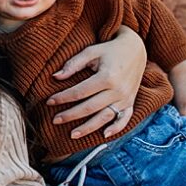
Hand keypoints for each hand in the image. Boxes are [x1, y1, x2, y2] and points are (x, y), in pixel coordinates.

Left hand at [49, 28, 145, 142]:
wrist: (135, 49)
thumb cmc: (109, 50)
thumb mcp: (91, 52)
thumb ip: (73, 64)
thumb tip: (55, 77)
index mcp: (107, 76)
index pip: (80, 92)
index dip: (63, 98)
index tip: (49, 101)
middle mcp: (117, 90)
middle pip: (90, 107)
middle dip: (70, 115)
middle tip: (55, 120)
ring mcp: (125, 98)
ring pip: (104, 117)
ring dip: (88, 128)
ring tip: (73, 134)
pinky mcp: (131, 102)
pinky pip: (124, 119)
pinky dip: (116, 128)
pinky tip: (104, 136)